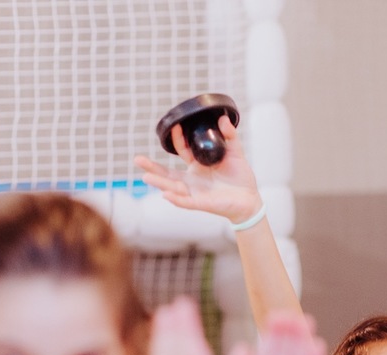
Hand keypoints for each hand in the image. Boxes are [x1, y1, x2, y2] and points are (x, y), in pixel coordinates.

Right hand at [134, 115, 261, 224]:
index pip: (183, 151)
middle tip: (137, 159)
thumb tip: (224, 118)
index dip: (177, 140)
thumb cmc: (240, 177)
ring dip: (160, 183)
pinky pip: (186, 202)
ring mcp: (195, 192)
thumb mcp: (235, 153)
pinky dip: (176, 199)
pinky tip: (166, 195)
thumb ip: (230, 136)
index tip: (174, 126)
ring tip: (146, 176)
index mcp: (197, 165)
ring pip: (173, 187)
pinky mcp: (202, 204)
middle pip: (168, 173)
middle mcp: (192, 179)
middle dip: (152, 167)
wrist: (250, 199)